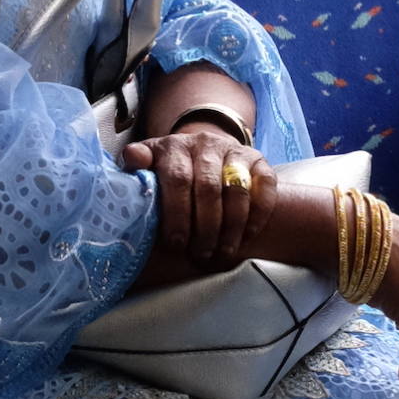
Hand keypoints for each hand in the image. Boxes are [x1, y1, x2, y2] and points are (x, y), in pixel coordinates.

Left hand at [123, 125, 277, 266]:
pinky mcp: (258, 161)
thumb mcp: (149, 167)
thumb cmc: (172, 170)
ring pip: (237, 190)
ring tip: (222, 252)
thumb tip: (133, 158)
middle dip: (204, 228)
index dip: (177, 214)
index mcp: (174, 147)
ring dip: (231, 227)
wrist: (204, 151)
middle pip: (208, 188)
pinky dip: (257, 215)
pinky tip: (247, 236)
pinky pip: (264, 188)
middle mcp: (205, 144)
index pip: (177, 179)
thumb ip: (138, 167)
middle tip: (201, 254)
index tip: (176, 244)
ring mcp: (234, 151)